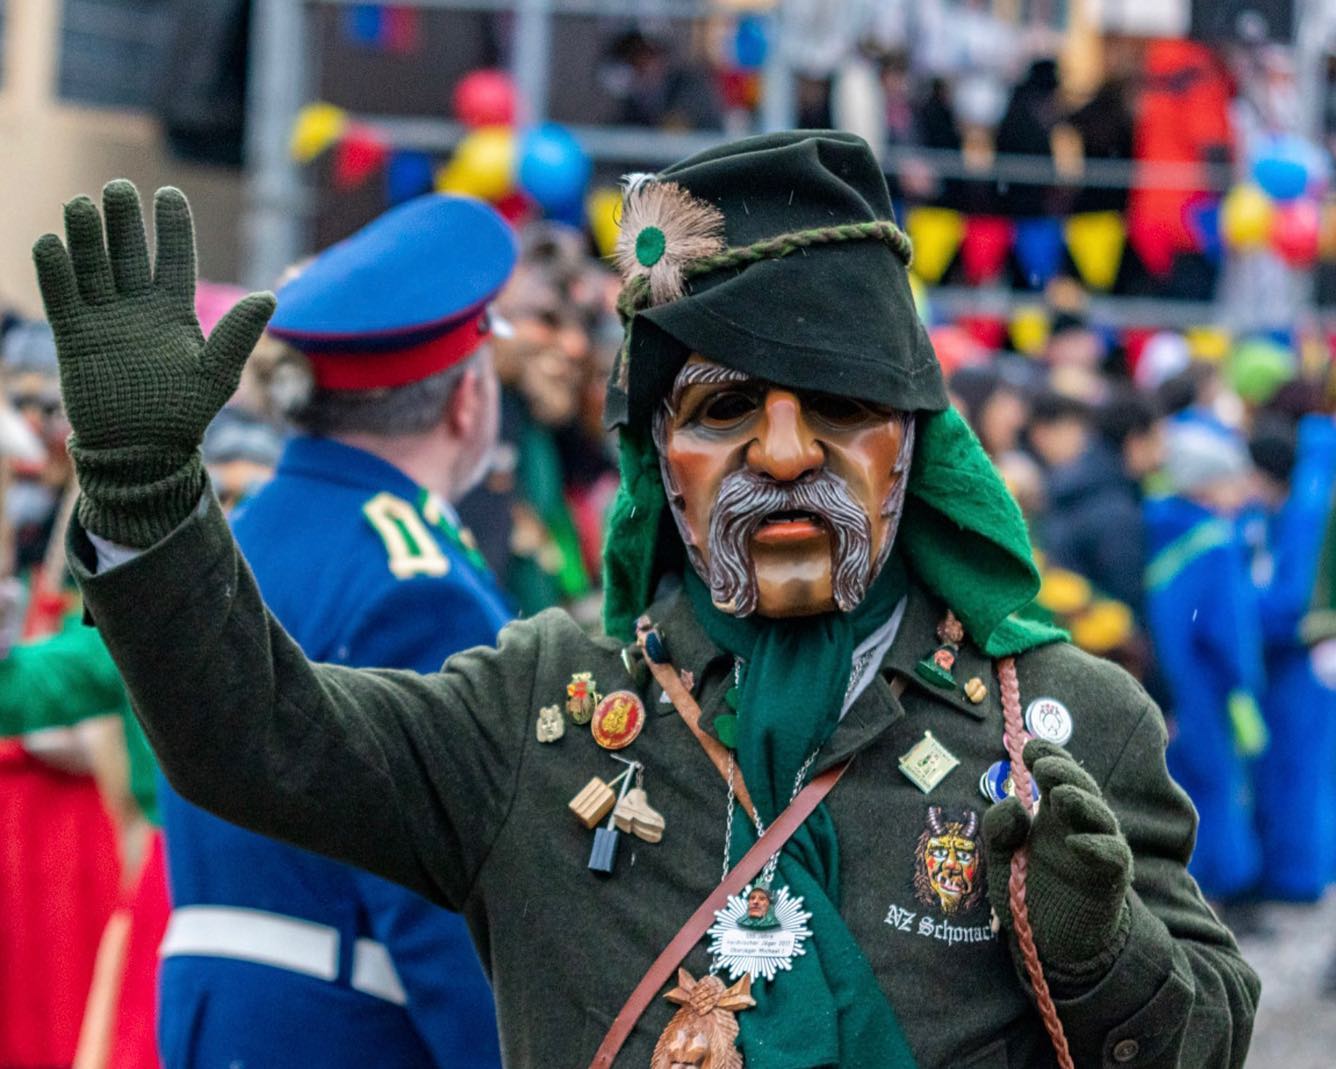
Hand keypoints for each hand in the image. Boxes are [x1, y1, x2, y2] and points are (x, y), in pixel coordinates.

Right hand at [32, 180, 274, 545]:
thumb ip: (238, 333)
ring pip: (93, 269)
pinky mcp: (75, 338)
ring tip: (80, 205)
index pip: (174, 259)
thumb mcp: (217, 372)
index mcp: (174, 311)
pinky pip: (63, 299)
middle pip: (127, 254)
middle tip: (117, 188)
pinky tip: (50, 244)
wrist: (142, 451)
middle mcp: (137, 308)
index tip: (168, 193)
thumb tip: (270, 297)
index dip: (171, 227)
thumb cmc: (184, 413)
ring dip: (86, 238)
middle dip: (122, 222)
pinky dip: (56, 274)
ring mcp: (104, 320)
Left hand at [983, 739, 1132, 980]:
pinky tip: (1076, 843)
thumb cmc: (1029, 892)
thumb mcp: (999, 859)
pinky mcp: (1110, 879)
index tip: (1029, 747)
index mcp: (1052, 813)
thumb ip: (998, 829)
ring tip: (1060, 795)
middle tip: (1042, 765)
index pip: (1056, 774)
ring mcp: (1097, 849)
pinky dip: (1098, 847)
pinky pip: (1114, 857)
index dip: (1048, 756)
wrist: (1053, 942)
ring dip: (1083, 801)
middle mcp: (1078, 825)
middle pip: (1081, 788)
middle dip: (1064, 772)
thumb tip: (1015, 804)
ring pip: (1101, 816)